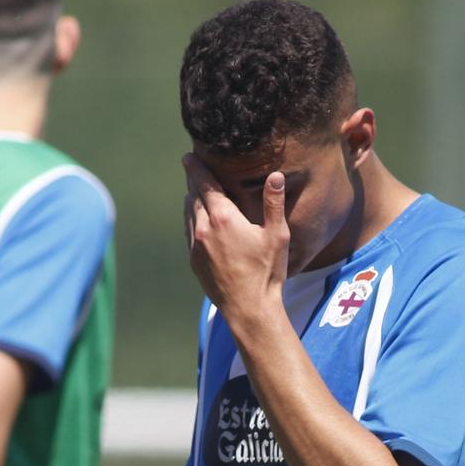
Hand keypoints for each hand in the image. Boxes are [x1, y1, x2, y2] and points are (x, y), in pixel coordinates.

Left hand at [183, 154, 288, 327]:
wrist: (248, 308)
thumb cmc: (266, 272)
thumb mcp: (277, 235)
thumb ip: (273, 203)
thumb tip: (275, 175)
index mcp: (223, 218)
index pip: (204, 184)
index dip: (196, 168)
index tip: (188, 156)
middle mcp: (203, 228)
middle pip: (193, 196)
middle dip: (193, 180)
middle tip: (191, 168)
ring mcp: (195, 245)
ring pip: (188, 213)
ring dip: (191, 199)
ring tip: (194, 190)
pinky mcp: (194, 260)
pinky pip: (188, 231)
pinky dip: (190, 219)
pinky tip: (197, 219)